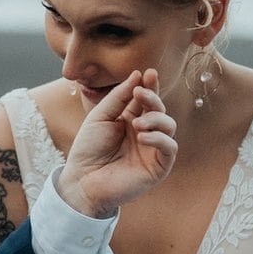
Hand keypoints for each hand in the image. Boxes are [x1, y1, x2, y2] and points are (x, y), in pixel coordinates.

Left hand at [56, 69, 178, 218]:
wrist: (82, 180)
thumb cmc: (88, 150)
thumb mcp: (100, 116)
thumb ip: (118, 97)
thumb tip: (138, 75)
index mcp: (130, 119)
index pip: (146, 99)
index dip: (150, 85)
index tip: (149, 73)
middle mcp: (144, 132)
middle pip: (160, 109)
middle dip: (153, 98)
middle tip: (140, 94)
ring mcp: (152, 149)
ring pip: (169, 126)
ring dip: (156, 118)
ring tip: (137, 124)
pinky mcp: (158, 167)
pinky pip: (170, 147)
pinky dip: (159, 138)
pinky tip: (142, 136)